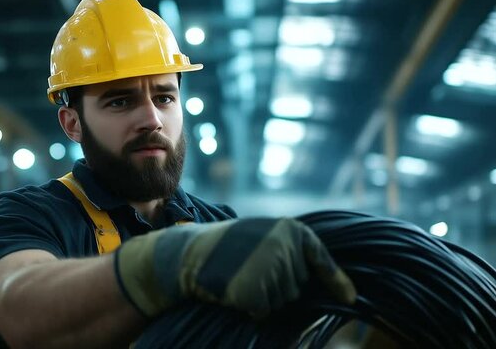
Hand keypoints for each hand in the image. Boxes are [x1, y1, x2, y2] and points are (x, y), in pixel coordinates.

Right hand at [114, 217, 355, 317]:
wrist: (190, 253)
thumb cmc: (226, 247)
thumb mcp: (263, 237)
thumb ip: (289, 251)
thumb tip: (319, 280)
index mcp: (291, 230)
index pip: (322, 259)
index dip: (338, 282)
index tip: (350, 299)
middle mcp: (288, 248)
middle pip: (300, 284)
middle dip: (282, 285)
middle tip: (250, 269)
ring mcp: (274, 269)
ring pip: (285, 299)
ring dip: (266, 296)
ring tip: (240, 276)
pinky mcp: (259, 291)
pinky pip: (266, 310)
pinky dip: (252, 307)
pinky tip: (234, 290)